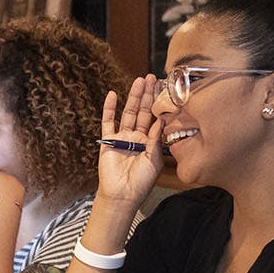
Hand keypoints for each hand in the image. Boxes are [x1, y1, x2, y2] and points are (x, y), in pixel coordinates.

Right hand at [97, 76, 164, 207]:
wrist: (122, 195)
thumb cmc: (141, 182)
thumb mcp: (154, 160)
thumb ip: (156, 139)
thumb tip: (162, 119)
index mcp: (150, 142)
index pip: (156, 119)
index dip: (159, 104)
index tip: (165, 89)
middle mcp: (137, 138)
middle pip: (143, 112)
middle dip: (148, 95)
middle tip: (152, 77)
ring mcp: (122, 138)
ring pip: (128, 113)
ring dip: (133, 97)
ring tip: (139, 81)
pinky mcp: (108, 141)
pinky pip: (108, 122)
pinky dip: (109, 108)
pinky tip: (112, 95)